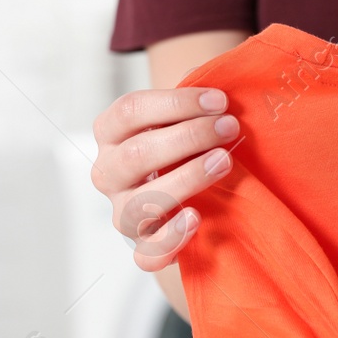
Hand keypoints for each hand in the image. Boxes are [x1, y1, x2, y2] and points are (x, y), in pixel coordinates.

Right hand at [90, 87, 237, 270]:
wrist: (187, 200)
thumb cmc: (184, 147)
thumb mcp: (183, 118)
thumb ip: (196, 103)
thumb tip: (225, 84)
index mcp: (111, 132)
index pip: (130, 111)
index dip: (175, 102)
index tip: (219, 100)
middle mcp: (109, 172)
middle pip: (135, 154)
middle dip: (187, 137)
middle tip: (229, 127)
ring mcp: (122, 211)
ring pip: (140, 202)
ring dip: (186, 179)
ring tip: (224, 162)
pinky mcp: (141, 245)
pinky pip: (146, 253)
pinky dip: (170, 239)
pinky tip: (196, 218)